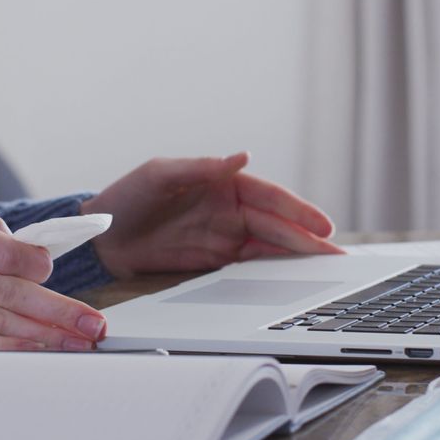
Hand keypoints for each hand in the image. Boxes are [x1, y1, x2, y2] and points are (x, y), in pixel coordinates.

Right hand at [0, 197, 106, 350]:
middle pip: (10, 293)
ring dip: (44, 336)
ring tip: (78, 342)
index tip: (53, 275)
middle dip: (59, 312)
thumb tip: (32, 254)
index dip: (40, 269)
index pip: (7, 253)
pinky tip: (35, 351)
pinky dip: (8, 351)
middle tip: (94, 324)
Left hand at [81, 152, 344, 277]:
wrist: (100, 237)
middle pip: (277, 226)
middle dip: (309, 242)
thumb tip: (243, 157)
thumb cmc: (126, 197)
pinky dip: (274, 274)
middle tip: (339, 259)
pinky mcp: (215, 260)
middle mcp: (229, 208)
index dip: (299, 211)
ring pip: (271, 248)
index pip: (270, 197)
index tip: (323, 225)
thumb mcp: (160, 175)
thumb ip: (202, 168)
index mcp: (222, 182)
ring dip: (299, 259)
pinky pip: (251, 267)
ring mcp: (224, 235)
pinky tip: (295, 282)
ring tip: (329, 273)